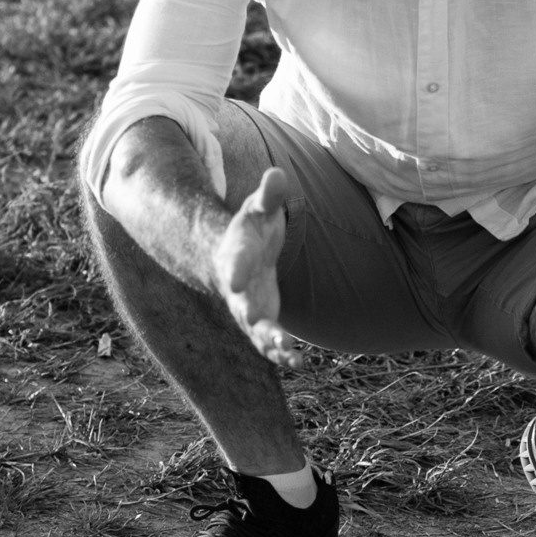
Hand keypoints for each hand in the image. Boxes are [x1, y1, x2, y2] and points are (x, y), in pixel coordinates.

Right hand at [212, 168, 301, 367]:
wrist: (235, 254)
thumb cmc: (249, 228)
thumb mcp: (258, 207)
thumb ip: (268, 194)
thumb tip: (278, 173)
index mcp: (236, 255)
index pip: (235, 261)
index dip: (236, 269)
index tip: (236, 280)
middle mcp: (238, 287)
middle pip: (241, 303)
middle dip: (249, 313)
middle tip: (258, 322)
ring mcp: (249, 306)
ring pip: (255, 329)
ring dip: (270, 342)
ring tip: (289, 354)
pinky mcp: (262, 320)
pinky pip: (269, 341)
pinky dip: (282, 353)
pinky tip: (300, 363)